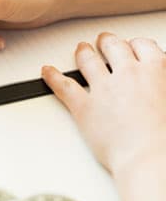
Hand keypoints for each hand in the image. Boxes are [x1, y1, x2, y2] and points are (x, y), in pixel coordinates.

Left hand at [42, 32, 165, 175]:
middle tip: (103, 42)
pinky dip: (52, 77)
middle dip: (107, 42)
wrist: (150, 158)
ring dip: (83, 52)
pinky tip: (47, 71)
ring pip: (88, 60)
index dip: (134, 45)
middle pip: (113, 47)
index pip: (141, 46)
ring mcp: (103, 89)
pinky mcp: (83, 107)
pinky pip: (63, 86)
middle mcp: (126, 74)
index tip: (131, 46)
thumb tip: (157, 87)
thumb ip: (160, 84)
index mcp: (154, 71)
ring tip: (81, 49)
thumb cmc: (165, 139)